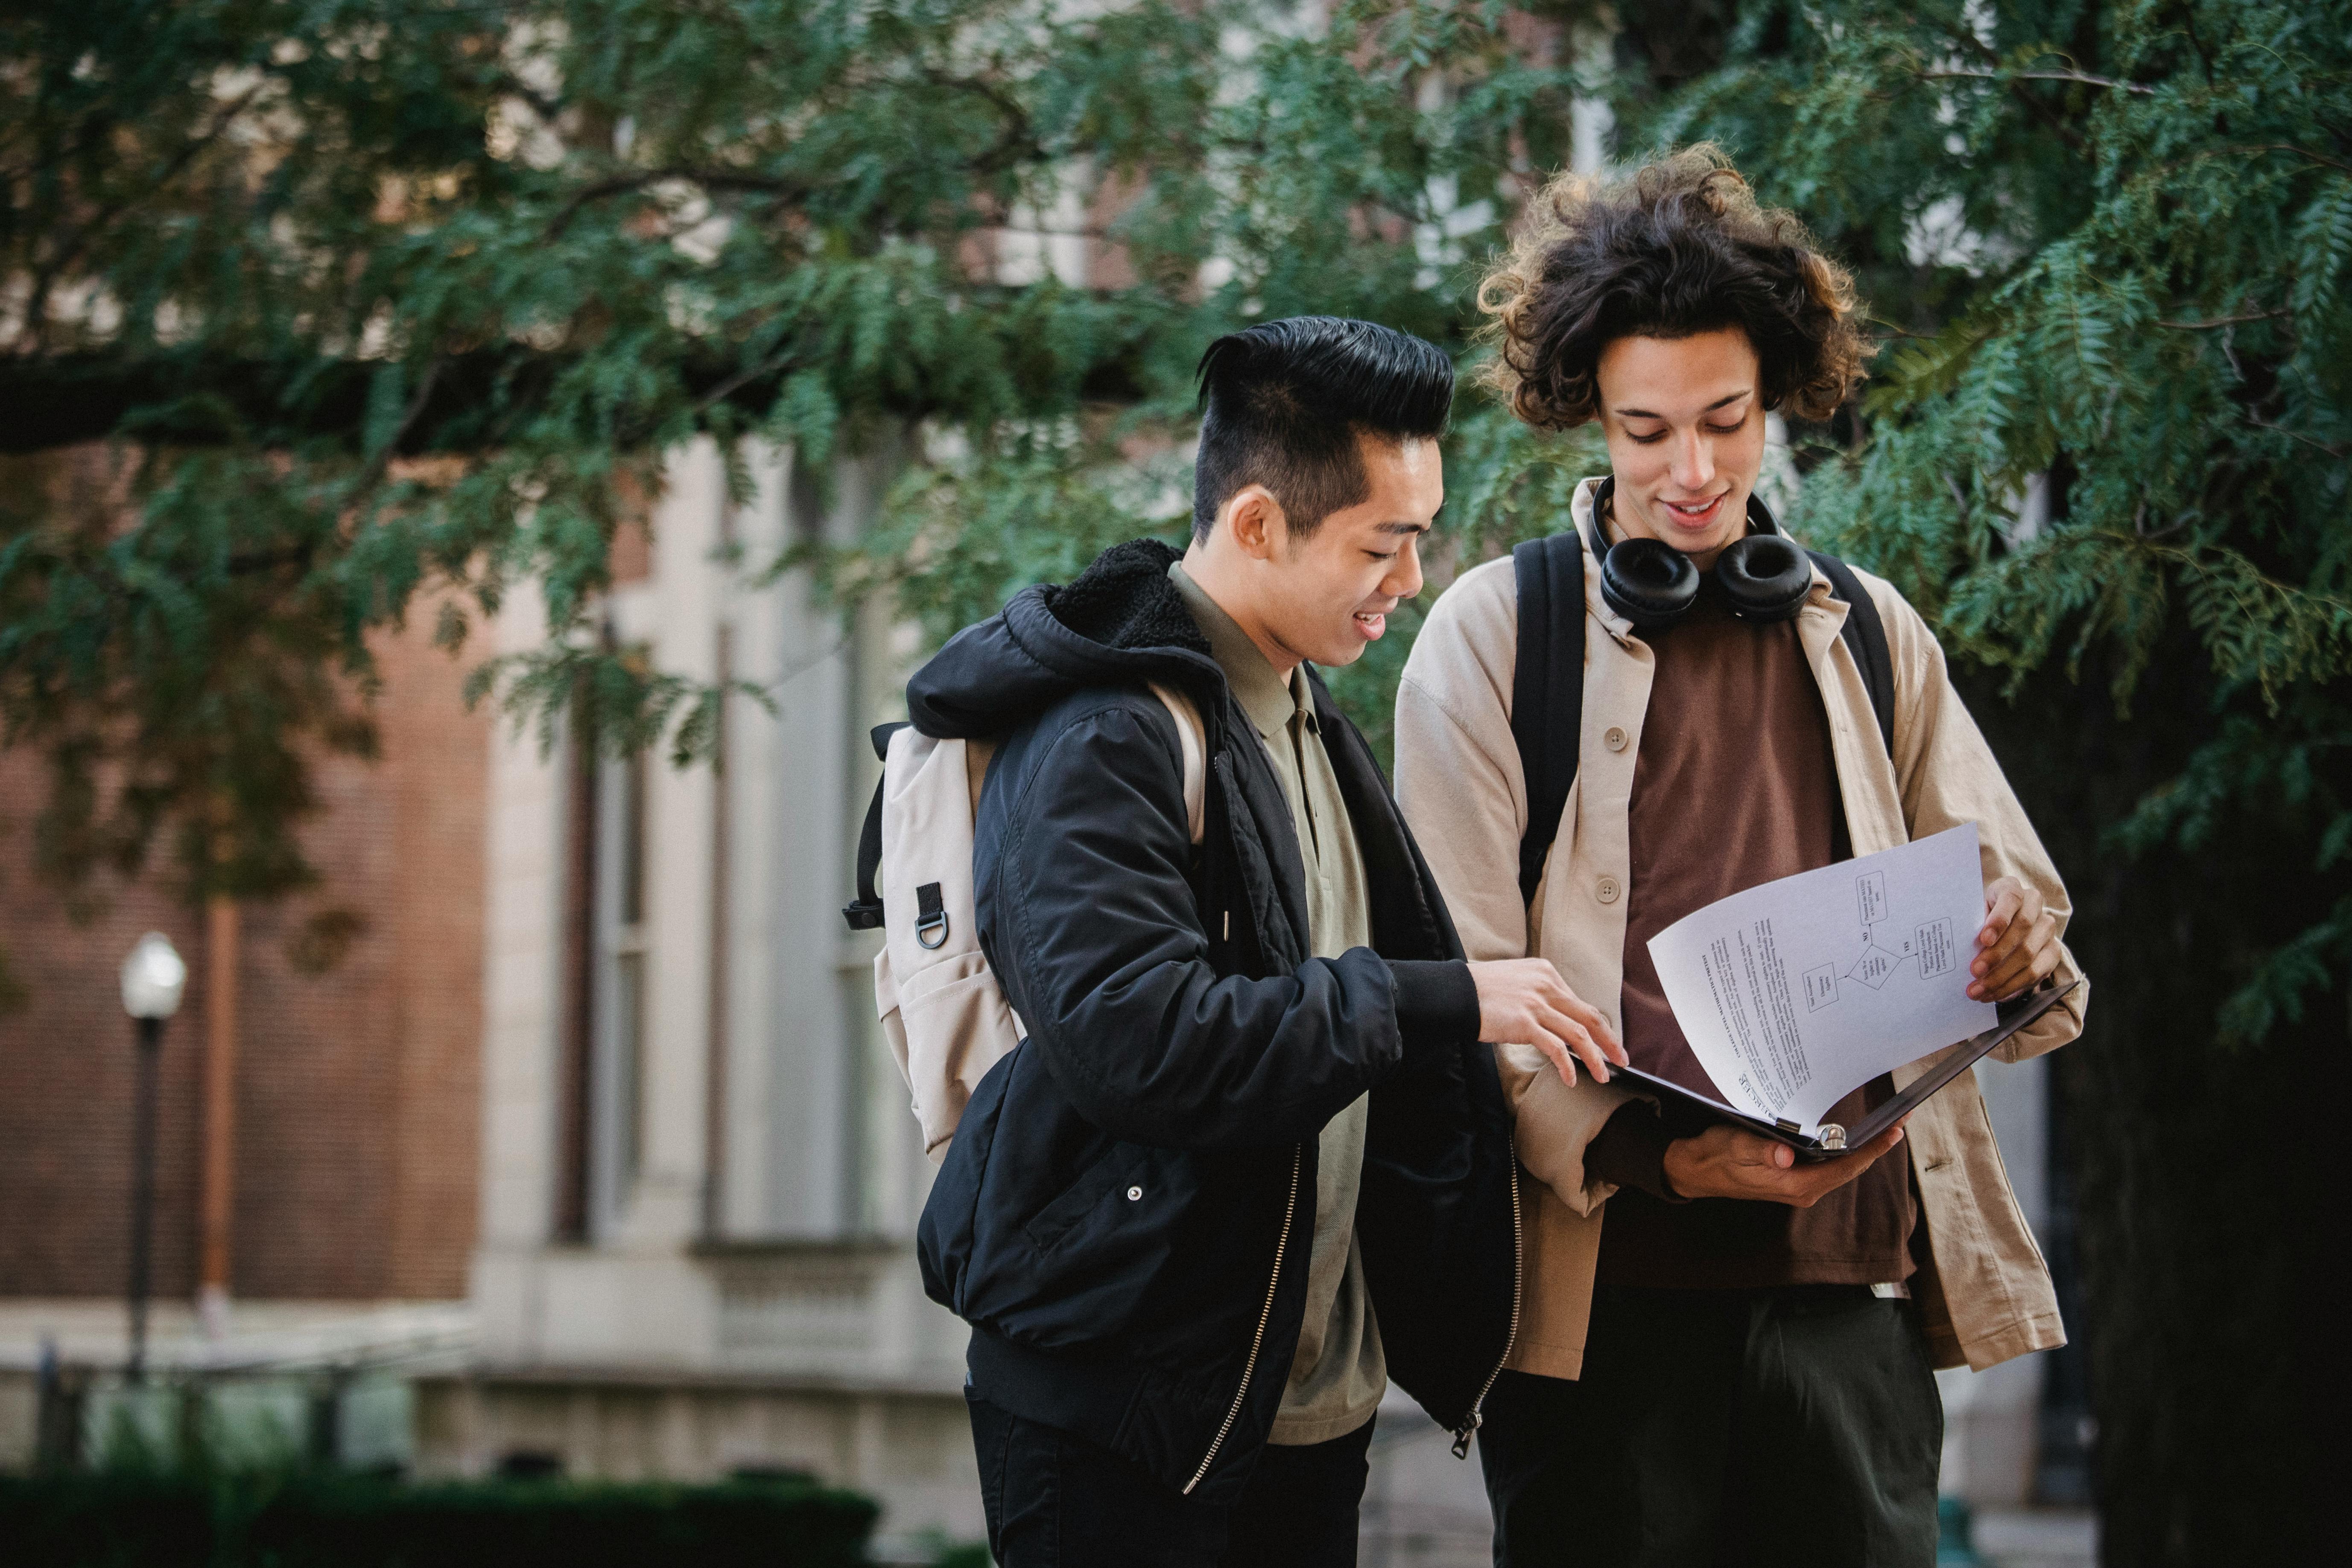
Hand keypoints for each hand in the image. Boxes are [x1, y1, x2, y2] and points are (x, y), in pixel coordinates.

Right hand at [1467, 958, 1627, 1085]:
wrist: (1452, 993)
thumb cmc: (1479, 990)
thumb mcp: (1516, 981)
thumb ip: (1538, 994)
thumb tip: (1556, 1020)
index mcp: (1546, 973)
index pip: (1580, 1003)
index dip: (1597, 1027)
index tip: (1605, 1043)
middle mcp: (1546, 985)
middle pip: (1589, 1016)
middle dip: (1610, 1041)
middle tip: (1621, 1060)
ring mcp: (1535, 1003)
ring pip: (1578, 1034)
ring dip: (1594, 1058)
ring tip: (1603, 1077)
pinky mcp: (1524, 1023)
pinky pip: (1555, 1048)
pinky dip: (1567, 1066)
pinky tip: (1570, 1079)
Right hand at [1660, 1122, 1906, 1206]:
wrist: (1695, 1171)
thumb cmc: (1714, 1155)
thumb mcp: (1735, 1146)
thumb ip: (1761, 1150)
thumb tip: (1786, 1155)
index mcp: (1794, 1185)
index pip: (1844, 1167)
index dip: (1872, 1150)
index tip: (1895, 1132)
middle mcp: (1803, 1190)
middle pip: (1849, 1168)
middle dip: (1875, 1146)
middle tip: (1900, 1121)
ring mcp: (1799, 1186)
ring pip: (1841, 1168)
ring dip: (1863, 1149)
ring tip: (1884, 1127)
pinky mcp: (1793, 1179)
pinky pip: (1828, 1167)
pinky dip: (1844, 1151)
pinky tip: (1851, 1137)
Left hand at [1971, 875, 2059, 1000]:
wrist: (2000, 924)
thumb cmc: (1978, 918)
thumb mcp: (1971, 913)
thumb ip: (1969, 924)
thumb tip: (1953, 949)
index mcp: (2012, 888)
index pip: (2011, 899)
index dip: (1999, 920)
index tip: (1983, 939)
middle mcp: (2034, 906)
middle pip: (2021, 930)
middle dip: (1996, 955)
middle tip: (1974, 972)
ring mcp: (2046, 928)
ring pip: (2029, 955)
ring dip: (2002, 977)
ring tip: (1979, 991)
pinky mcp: (2053, 951)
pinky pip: (2036, 973)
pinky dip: (2013, 986)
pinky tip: (1995, 995)